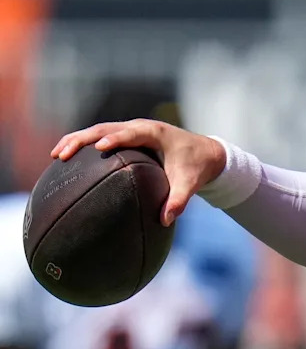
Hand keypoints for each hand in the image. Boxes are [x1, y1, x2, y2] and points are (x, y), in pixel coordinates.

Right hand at [50, 120, 225, 226]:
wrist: (206, 152)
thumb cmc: (197, 167)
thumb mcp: (190, 184)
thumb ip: (179, 201)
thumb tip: (165, 221)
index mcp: (155, 133)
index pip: (132, 133)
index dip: (116, 138)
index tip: (99, 148)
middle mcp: (141, 127)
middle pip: (106, 128)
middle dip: (83, 139)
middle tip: (62, 155)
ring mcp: (132, 130)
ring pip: (99, 130)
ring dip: (77, 140)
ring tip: (56, 156)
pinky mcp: (128, 137)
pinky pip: (102, 137)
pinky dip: (84, 145)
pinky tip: (67, 160)